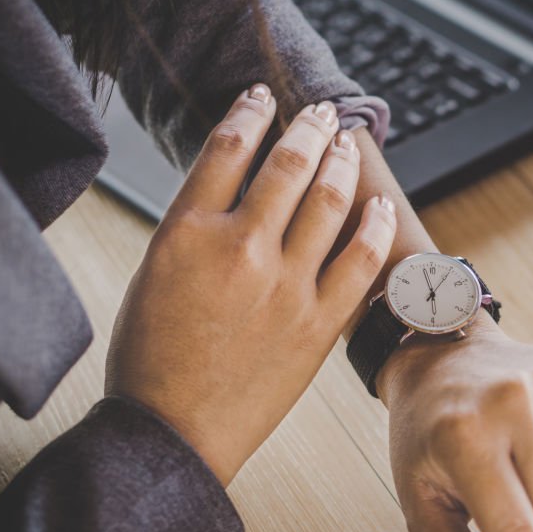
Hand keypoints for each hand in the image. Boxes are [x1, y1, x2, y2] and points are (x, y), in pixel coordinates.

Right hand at [106, 84, 396, 484]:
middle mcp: (240, 248)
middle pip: (286, 165)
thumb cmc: (152, 361)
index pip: (226, 149)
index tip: (262, 99)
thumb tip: (236, 197)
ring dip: (340, 162)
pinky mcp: (319, 322)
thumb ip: (194, 231)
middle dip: (306, 127)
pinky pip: (360, 260)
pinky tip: (380, 205)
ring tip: (345, 142)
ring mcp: (285, 285)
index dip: (249, 113)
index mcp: (186, 233)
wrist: (172, 432)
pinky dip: (375, 226)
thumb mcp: (152, 276)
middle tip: (317, 112)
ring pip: (328, 201)